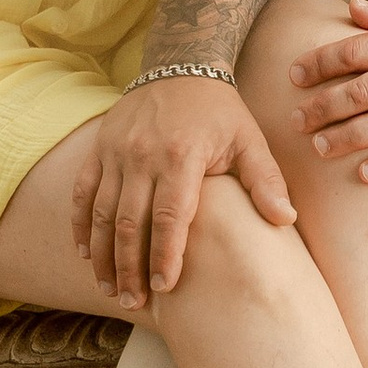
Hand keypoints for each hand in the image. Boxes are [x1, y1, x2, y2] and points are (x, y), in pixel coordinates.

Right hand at [70, 74, 294, 306]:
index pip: (170, 216)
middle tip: (134, 302)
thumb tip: (286, 221)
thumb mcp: (249, 139)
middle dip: (130, 267)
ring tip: (112, 289)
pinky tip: (86, 255)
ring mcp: (116, 151)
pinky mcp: (99, 148)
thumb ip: (266, 181)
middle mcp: (142, 154)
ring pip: (103, 213)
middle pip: (130, 222)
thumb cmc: (219, 111)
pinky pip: (84, 193)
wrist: (180, 65)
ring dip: (104, 255)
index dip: (165, 255)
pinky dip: (82, 225)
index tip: (165, 288)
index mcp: (181, 154)